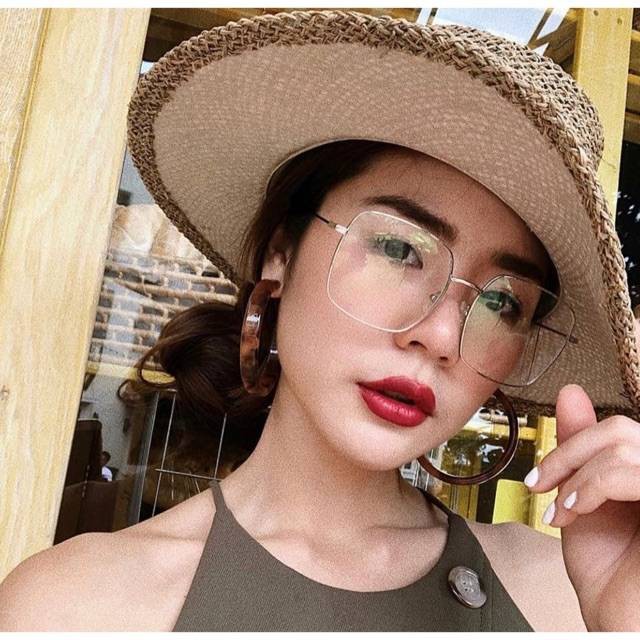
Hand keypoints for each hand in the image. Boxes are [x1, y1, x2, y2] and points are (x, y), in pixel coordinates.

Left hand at [524, 384, 639, 630]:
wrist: (620, 624)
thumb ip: (581, 448)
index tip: (539, 477)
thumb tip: (571, 393)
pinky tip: (572, 512)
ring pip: (625, 445)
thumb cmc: (609, 575)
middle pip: (621, 428)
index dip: (572, 443)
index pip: (619, 428)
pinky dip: (592, 486)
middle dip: (567, 454)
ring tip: (560, 509)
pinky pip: (632, 471)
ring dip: (577, 477)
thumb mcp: (583, 499)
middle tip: (539, 485)